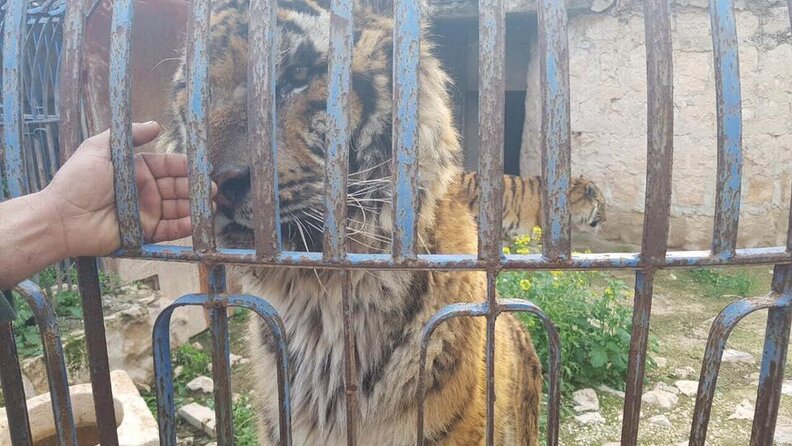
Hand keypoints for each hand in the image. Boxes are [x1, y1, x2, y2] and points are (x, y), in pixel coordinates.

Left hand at [42, 121, 211, 256]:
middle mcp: (143, 191)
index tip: (202, 166)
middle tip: (210, 188)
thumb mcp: (99, 149)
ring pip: (177, 209)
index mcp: (135, 170)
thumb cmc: (77, 181)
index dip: (185, 166)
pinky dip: (184, 227)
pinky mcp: (144, 234)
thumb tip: (156, 125)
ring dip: (194, 207)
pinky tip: (197, 223)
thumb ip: (128, 135)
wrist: (61, 217)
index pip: (167, 166)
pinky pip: (169, 231)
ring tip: (209, 204)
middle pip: (176, 187)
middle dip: (195, 187)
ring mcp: (145, 213)